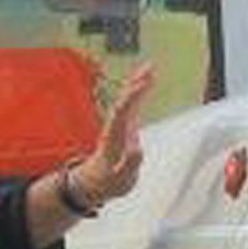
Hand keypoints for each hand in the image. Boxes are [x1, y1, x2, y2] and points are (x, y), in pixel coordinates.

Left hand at [76, 66, 153, 206]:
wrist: (97, 181)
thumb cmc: (109, 180)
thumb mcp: (119, 179)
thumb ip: (128, 165)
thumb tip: (138, 148)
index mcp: (113, 137)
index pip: (121, 112)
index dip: (131, 98)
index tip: (142, 85)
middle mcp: (114, 126)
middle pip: (123, 100)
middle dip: (135, 84)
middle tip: (149, 68)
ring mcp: (119, 124)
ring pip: (127, 98)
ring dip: (137, 82)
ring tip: (150, 67)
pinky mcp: (124, 124)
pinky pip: (132, 102)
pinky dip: (139, 90)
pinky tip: (147, 80)